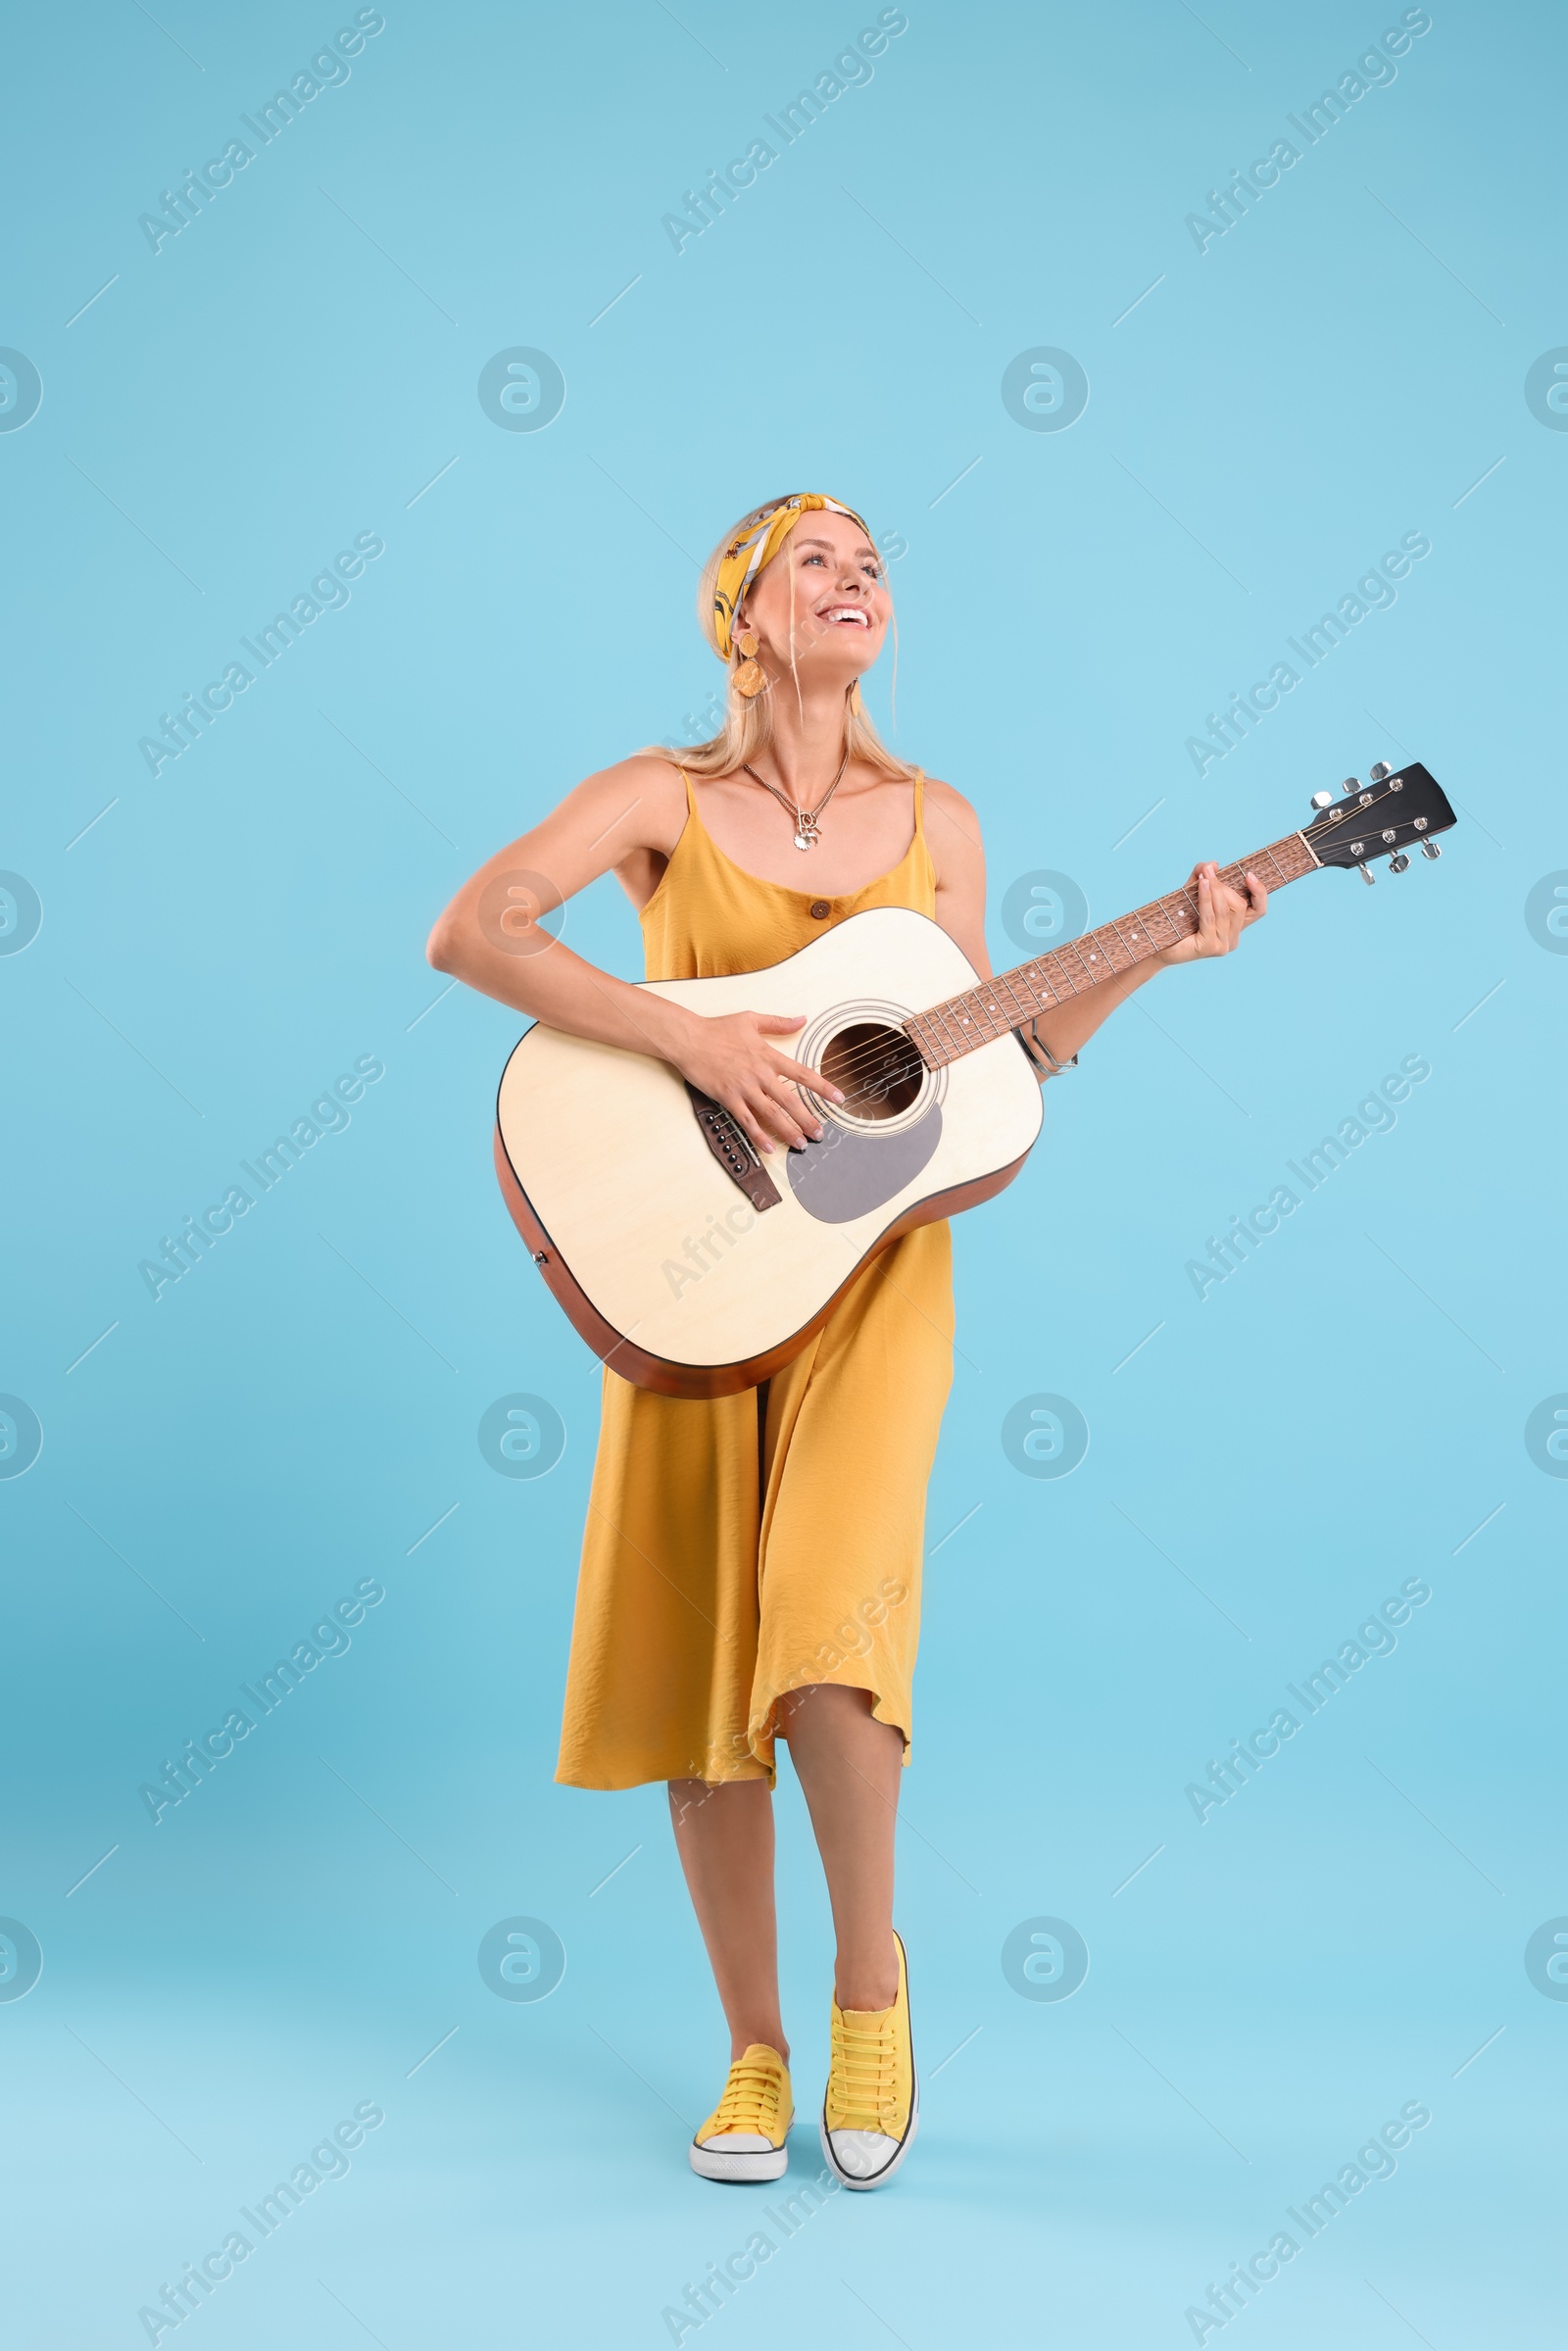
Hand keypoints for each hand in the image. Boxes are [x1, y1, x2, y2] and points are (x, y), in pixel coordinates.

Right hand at [671, 1010, 841, 1154]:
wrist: (688, 1039)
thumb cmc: (717, 1029)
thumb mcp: (751, 1019)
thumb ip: (779, 1023)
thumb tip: (802, 1020)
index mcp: (768, 1056)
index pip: (802, 1074)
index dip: (823, 1087)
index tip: (838, 1098)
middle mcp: (760, 1074)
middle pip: (791, 1101)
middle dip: (808, 1119)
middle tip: (820, 1134)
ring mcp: (744, 1088)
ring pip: (772, 1115)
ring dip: (788, 1131)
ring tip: (801, 1143)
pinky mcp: (728, 1098)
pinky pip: (746, 1121)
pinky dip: (758, 1136)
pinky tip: (769, 1147)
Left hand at [1155, 861, 1266, 965]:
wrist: (1157, 945)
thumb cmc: (1176, 921)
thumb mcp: (1190, 894)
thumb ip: (1201, 877)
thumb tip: (1213, 864)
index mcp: (1234, 928)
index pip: (1258, 910)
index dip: (1259, 892)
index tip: (1249, 875)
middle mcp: (1232, 939)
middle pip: (1240, 906)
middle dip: (1224, 887)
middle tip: (1209, 873)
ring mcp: (1222, 945)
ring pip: (1226, 910)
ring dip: (1216, 889)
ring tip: (1205, 875)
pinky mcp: (1210, 947)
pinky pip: (1211, 916)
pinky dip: (1206, 898)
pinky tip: (1202, 884)